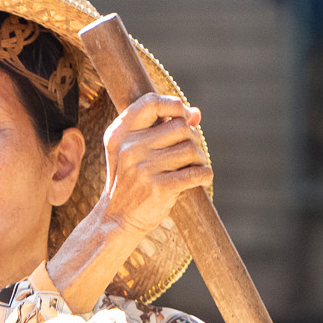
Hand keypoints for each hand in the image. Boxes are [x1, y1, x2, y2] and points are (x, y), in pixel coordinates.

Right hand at [95, 93, 207, 235]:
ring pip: (191, 149)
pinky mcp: (158, 187)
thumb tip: (196, 113)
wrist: (117, 219)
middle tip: (191, 153)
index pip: (151, 102)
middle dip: (193, 138)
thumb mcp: (136, 151)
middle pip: (180, 126)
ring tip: (195, 167)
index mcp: (120, 134)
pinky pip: (196, 173)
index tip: (185, 117)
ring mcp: (143, 168)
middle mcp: (129, 148)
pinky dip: (205, 175)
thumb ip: (162, 128)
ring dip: (200, 158)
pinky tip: (202, 180)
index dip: (174, 105)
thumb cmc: (131, 181)